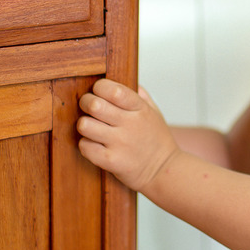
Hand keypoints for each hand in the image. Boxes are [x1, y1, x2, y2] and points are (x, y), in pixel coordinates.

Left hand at [77, 79, 177, 193]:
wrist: (164, 171)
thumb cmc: (158, 140)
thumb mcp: (155, 113)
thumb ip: (141, 95)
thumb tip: (127, 79)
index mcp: (140, 109)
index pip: (113, 90)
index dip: (99, 87)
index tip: (99, 92)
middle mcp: (130, 124)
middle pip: (94, 105)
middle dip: (86, 103)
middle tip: (89, 109)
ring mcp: (120, 143)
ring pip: (84, 125)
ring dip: (84, 125)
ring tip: (91, 128)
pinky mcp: (111, 161)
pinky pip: (85, 146)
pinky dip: (85, 145)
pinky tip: (94, 145)